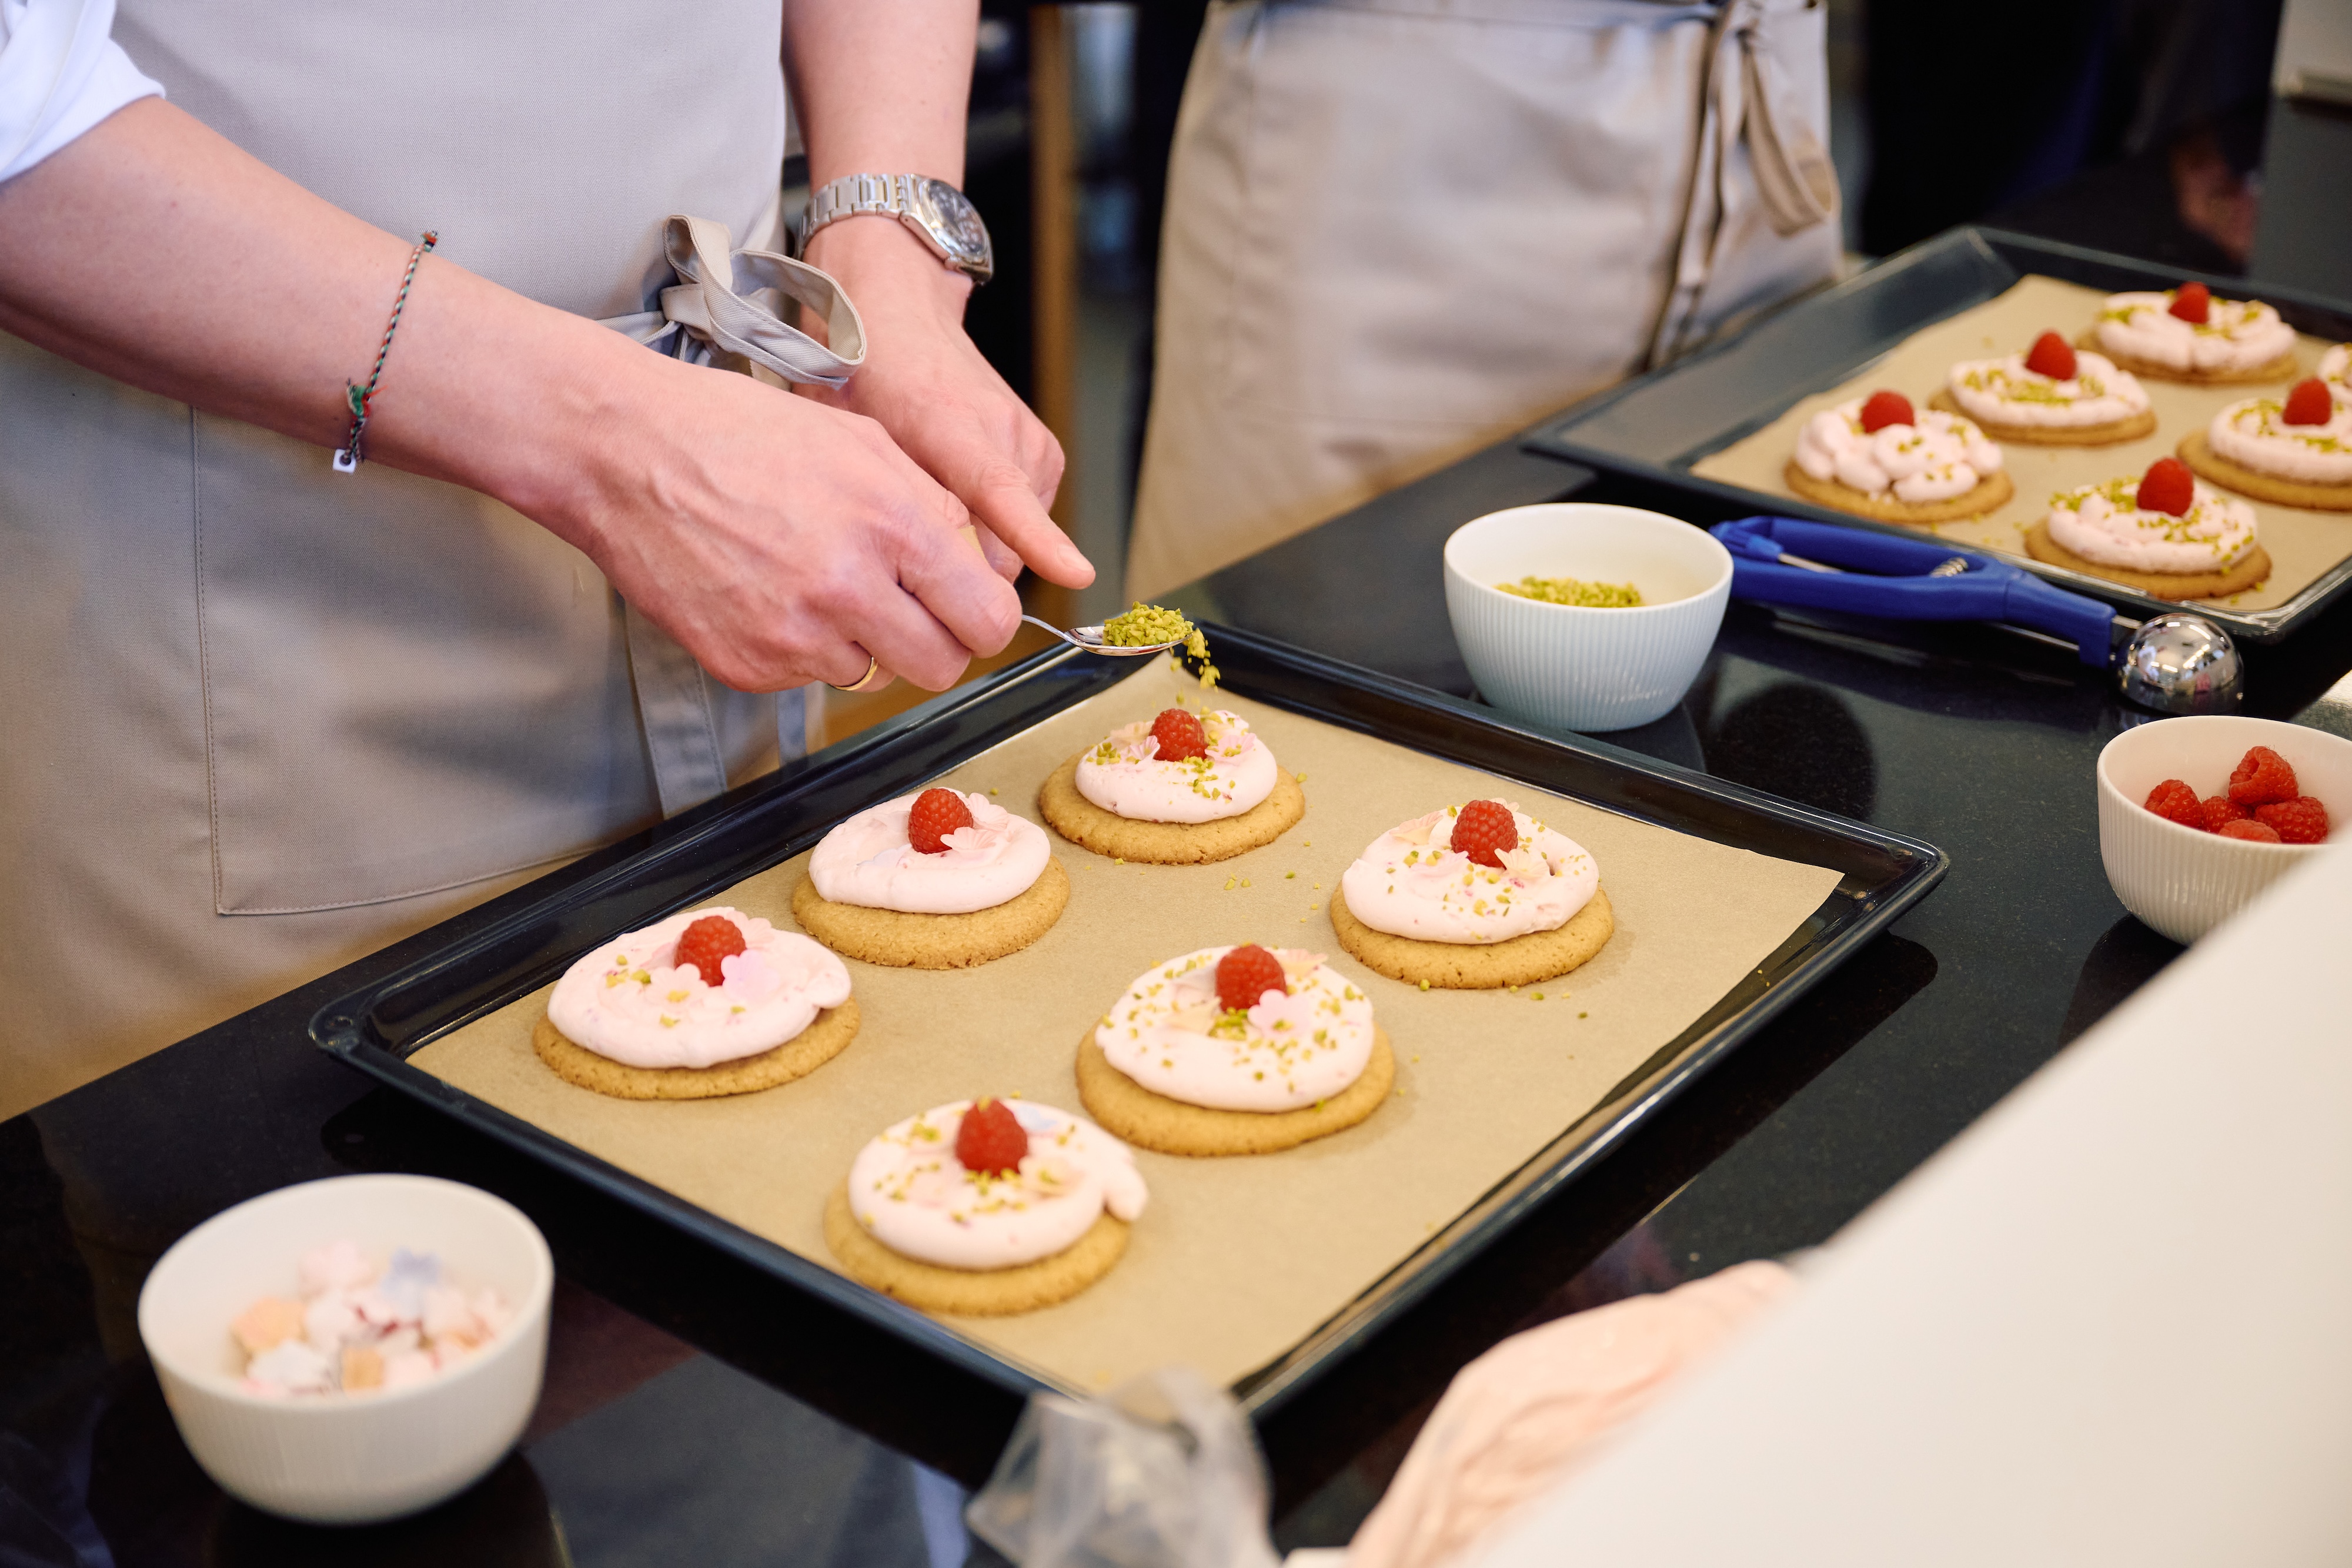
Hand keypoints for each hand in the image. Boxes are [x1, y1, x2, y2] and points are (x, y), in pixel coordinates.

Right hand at [549, 336, 1022, 694]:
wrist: (625, 454)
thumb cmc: (735, 433)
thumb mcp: (860, 440)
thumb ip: (932, 504)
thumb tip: (978, 558)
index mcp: (891, 525)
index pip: (987, 618)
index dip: (985, 618)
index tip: (970, 610)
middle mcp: (848, 588)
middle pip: (941, 666)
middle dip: (936, 642)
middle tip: (909, 609)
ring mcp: (794, 636)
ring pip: (875, 675)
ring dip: (864, 642)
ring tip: (821, 582)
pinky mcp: (748, 665)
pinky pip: (809, 677)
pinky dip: (804, 647)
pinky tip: (773, 592)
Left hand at [798, 216, 1094, 590]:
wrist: (900, 316)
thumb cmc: (865, 377)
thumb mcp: (848, 440)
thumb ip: (885, 504)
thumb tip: (912, 575)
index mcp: (949, 423)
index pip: (1001, 491)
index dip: (1038, 539)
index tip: (1077, 574)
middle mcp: (1005, 430)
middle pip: (1005, 548)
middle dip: (964, 572)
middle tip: (914, 550)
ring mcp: (1032, 441)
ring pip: (1016, 542)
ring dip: (978, 546)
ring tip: (936, 505)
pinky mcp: (1047, 454)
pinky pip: (1025, 521)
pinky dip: (996, 526)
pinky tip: (961, 494)